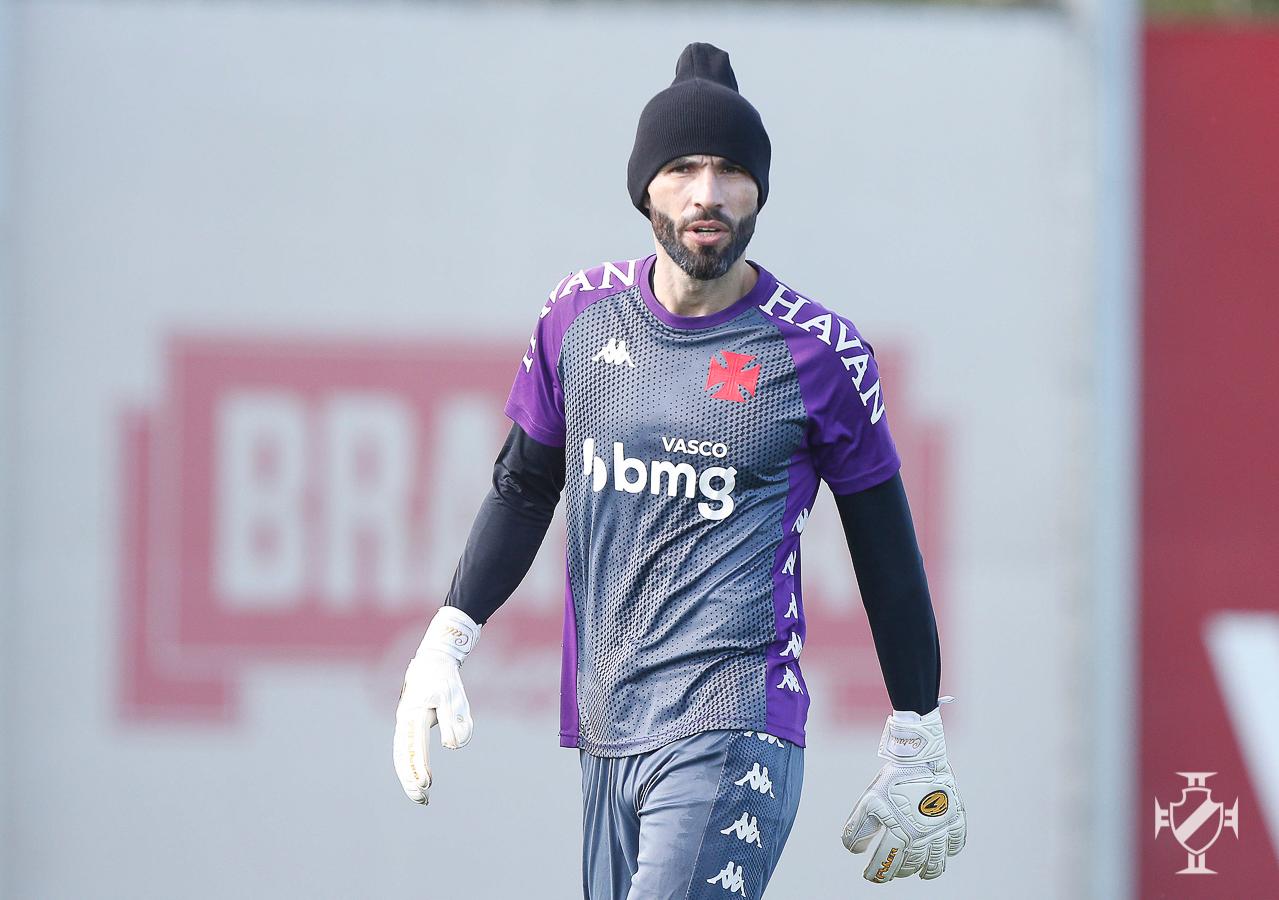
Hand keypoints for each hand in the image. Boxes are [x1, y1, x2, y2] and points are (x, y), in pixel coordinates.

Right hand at [392, 607, 480, 804]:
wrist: (433, 660)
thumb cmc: (445, 679)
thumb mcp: (453, 697)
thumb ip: (453, 720)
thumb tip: (451, 746)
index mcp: (413, 714)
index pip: (414, 746)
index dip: (419, 766)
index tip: (426, 784)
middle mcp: (404, 721)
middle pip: (402, 756)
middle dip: (410, 779)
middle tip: (423, 799)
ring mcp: (404, 723)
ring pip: (401, 756)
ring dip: (409, 777)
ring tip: (422, 797)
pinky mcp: (409, 725)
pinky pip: (406, 750)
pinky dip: (411, 766)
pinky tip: (422, 780)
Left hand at [842, 705, 966, 881]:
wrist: (921, 757)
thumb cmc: (893, 778)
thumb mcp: (869, 801)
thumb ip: (859, 827)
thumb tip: (853, 850)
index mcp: (902, 834)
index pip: (887, 861)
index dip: (877, 872)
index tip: (870, 877)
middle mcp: (923, 836)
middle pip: (911, 864)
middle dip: (900, 871)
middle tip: (893, 873)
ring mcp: (942, 829)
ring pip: (936, 861)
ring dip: (928, 870)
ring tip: (921, 873)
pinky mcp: (956, 818)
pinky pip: (956, 842)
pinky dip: (951, 851)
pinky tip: (945, 853)